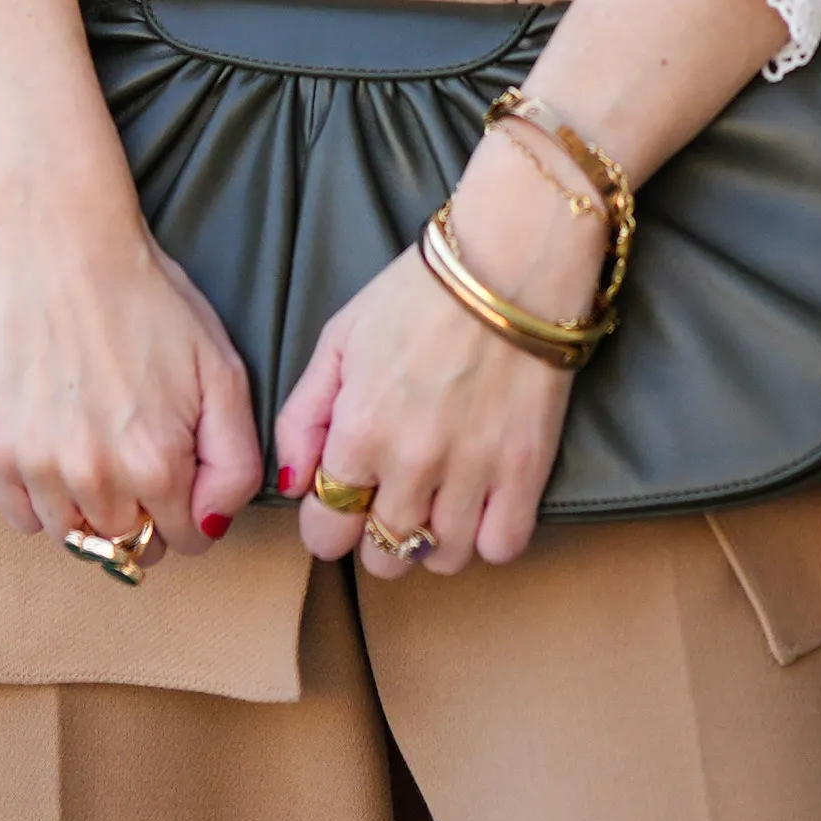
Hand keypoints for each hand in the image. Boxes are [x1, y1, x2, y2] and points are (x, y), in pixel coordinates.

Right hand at [0, 168, 264, 552]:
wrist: (66, 248)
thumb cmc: (151, 304)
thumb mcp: (223, 373)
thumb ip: (234, 463)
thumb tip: (210, 526)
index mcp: (156, 464)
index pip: (188, 541)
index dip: (196, 510)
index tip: (187, 473)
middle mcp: (93, 478)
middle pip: (131, 546)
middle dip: (148, 516)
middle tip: (145, 458)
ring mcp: (38, 467)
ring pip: (75, 540)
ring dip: (94, 515)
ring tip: (102, 455)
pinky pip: (21, 519)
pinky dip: (42, 504)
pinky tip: (60, 456)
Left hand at [274, 134, 604, 576]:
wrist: (510, 262)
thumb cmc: (419, 293)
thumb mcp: (339, 339)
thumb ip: (303, 415)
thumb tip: (293, 483)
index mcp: (359, 432)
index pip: (325, 532)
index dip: (329, 523)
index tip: (343, 502)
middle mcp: (412, 464)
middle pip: (382, 556)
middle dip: (377, 534)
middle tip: (390, 496)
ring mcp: (473, 472)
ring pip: (440, 559)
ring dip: (432, 538)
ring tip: (436, 499)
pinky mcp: (527, 470)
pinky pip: (502, 547)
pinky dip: (488, 537)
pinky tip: (480, 503)